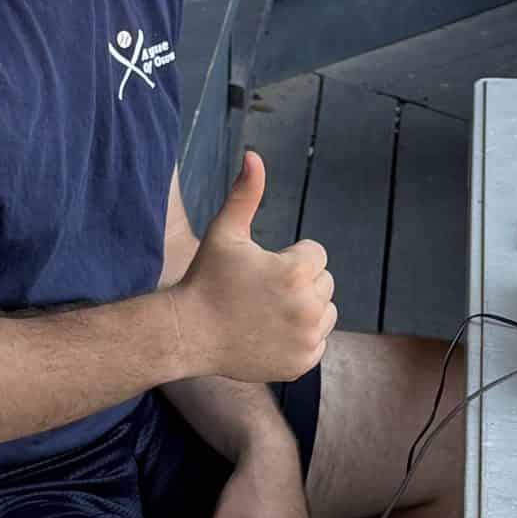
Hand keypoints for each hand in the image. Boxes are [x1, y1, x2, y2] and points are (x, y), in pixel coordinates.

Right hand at [171, 152, 336, 383]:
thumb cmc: (206, 279)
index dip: (289, 259)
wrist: (190, 334)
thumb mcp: (225, 232)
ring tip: (267, 313)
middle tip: (261, 293)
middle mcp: (308, 306)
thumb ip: (245, 194)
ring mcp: (307, 338)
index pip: (316, 255)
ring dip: (305, 310)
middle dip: (299, 284)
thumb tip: (254, 155)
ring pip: (326, 313)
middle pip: (324, 283)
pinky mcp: (302, 362)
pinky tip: (270, 335)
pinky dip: (300, 338)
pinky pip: (318, 341)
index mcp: (297, 271)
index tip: (260, 271)